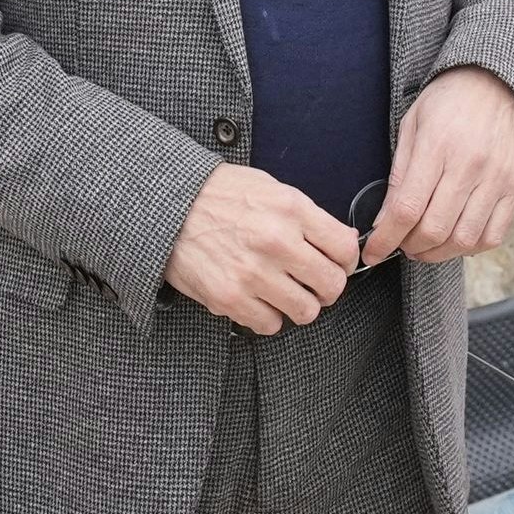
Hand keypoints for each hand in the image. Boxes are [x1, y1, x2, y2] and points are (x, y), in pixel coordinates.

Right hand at [165, 164, 355, 332]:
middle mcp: (277, 242)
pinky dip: (267, 316)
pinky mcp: (229, 298)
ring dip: (299, 305)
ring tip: (284, 292)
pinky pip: (270, 324)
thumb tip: (340, 242)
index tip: (338, 264)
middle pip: (332, 285)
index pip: (346, 248)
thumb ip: (306, 216)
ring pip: (306, 311)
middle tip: (314, 283)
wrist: (167, 205)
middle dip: (327, 287)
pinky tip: (257, 298)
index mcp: (291, 209)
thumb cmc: (218, 194)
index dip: (346, 260)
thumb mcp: (270, 188)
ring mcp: (253, 273)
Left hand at [363, 67, 513, 265]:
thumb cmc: (449, 100)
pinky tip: (455, 239)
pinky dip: (470, 248)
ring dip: (438, 253)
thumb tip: (384, 220)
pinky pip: (493, 235)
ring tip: (424, 246)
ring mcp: (497, 179)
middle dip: (409, 247)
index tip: (373, 251)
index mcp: (437, 146)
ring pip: (464, 239)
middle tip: (400, 244)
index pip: (407, 209)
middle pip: (434, 229)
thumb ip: (399, 174)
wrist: (497, 81)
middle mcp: (470, 165)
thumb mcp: (412, 125)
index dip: (386, 239)